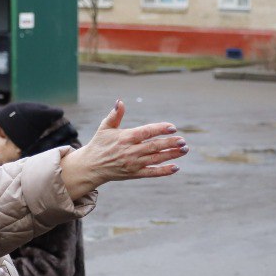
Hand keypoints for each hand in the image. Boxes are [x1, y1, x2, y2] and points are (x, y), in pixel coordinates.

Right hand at [59, 101, 187, 199]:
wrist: (91, 166)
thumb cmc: (99, 144)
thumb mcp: (105, 127)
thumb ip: (115, 115)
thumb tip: (120, 101)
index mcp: (125, 137)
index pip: (146, 132)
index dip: (160, 129)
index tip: (172, 127)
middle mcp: (130, 151)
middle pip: (154, 146)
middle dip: (170, 143)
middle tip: (183, 140)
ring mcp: (133, 163)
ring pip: (156, 159)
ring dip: (171, 155)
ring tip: (184, 150)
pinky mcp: (134, 174)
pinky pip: (151, 172)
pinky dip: (164, 171)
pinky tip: (176, 167)